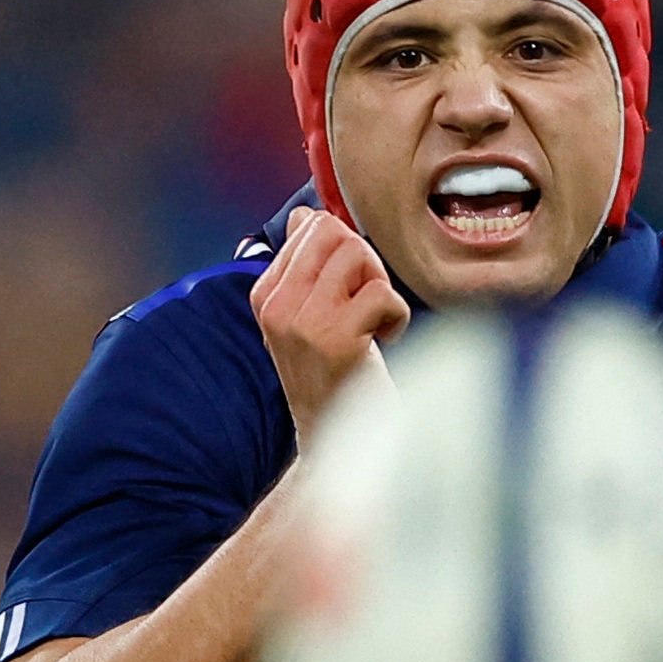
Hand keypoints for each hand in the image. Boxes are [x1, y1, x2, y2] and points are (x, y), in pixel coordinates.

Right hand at [250, 208, 407, 443]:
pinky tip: (384, 342)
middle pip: (334, 231)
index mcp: (266, 295)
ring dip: (380, 285)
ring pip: (358, 253)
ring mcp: (303, 323)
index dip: (347, 253)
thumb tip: (305, 216)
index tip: (347, 296)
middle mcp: (278, 306)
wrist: (337, 445)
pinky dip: (396, 315)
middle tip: (366, 305)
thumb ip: (307, 266)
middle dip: (365, 261)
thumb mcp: (309, 318)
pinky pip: (381, 292)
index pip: (312, 227)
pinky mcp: (336, 340)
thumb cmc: (334, 379)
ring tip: (373, 322)